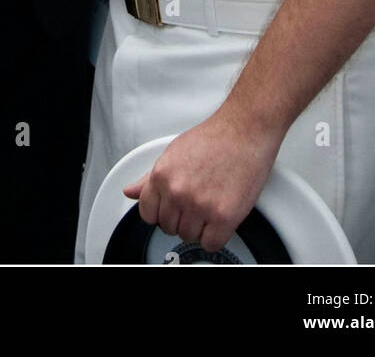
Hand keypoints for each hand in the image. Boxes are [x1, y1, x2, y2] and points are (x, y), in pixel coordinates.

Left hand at [123, 105, 281, 252]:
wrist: (244, 131)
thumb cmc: (213, 138)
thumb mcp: (173, 152)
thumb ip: (149, 177)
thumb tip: (130, 191)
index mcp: (162, 175)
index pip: (148, 213)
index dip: (160, 212)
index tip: (171, 209)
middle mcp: (178, 191)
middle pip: (169, 227)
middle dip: (181, 218)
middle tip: (195, 203)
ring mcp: (200, 205)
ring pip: (189, 236)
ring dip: (199, 227)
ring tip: (209, 206)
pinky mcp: (223, 216)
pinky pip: (211, 244)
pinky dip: (215, 236)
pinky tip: (219, 219)